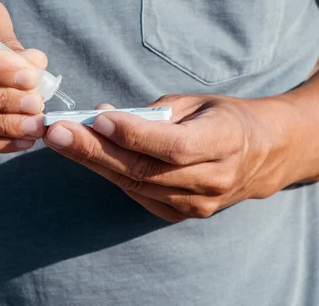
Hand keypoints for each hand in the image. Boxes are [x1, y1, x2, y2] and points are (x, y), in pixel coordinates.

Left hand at [44, 96, 292, 221]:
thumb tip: (101, 116)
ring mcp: (197, 204)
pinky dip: (110, 173)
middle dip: (94, 150)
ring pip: (135, 184)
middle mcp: (212, 180)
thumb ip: (151, 113)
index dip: (133, 134)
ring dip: (93, 162)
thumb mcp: (196, 103)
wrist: (262, 155)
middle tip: (56, 132)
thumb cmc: (225, 119)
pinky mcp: (181, 214)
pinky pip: (137, 194)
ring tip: (60, 141)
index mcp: (224, 142)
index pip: (172, 146)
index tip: (95, 119)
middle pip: (145, 169)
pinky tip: (86, 155)